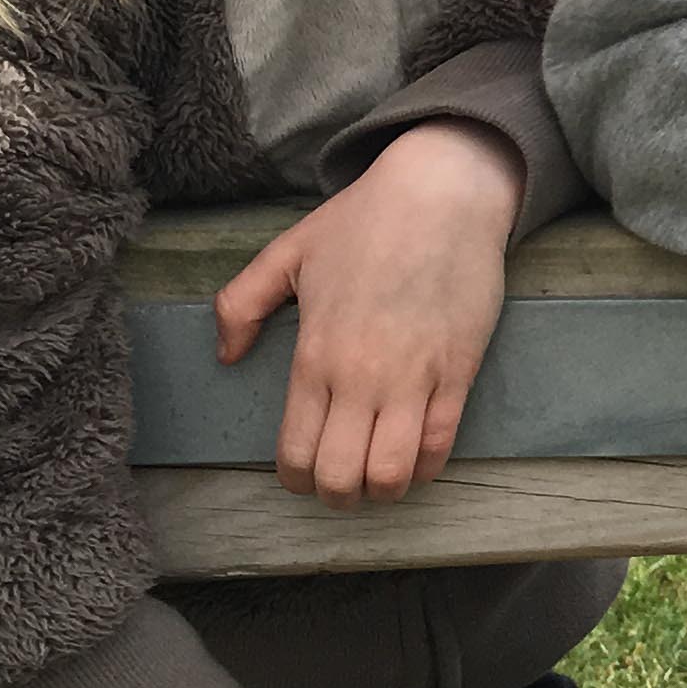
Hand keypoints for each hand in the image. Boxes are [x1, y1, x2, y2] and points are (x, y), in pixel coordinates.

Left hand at [213, 119, 524, 503]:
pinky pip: (441, 445)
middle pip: (341, 476)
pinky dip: (424, 466)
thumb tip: (228, 357)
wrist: (443, 192)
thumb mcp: (286, 251)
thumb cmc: (364, 220)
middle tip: (340, 482)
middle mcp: (362, 377)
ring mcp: (415, 378)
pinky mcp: (459, 371)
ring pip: (392, 473)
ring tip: (379, 475)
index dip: (295, 479)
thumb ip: (240, 304)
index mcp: (315, 355)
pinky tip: (415, 457)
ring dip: (382, 489)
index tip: (302, 473)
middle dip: (336, 495)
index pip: (296, 452)